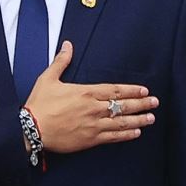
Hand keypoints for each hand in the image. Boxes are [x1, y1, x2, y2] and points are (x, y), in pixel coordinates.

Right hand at [25, 42, 158, 154]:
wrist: (31, 129)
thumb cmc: (39, 104)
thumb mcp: (48, 78)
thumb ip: (61, 62)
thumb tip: (67, 45)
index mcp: (85, 92)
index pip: (115, 90)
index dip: (132, 90)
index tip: (144, 90)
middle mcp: (93, 108)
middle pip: (123, 105)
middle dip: (141, 104)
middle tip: (155, 103)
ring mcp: (93, 125)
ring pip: (121, 122)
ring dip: (138, 120)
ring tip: (151, 118)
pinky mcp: (89, 140)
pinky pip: (112, 137)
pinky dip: (125, 135)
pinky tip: (135, 133)